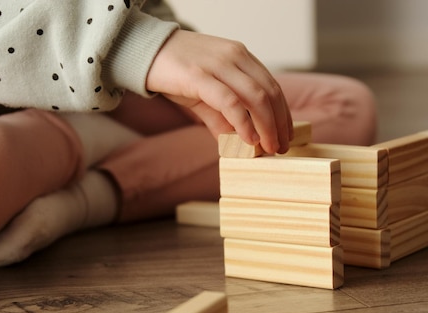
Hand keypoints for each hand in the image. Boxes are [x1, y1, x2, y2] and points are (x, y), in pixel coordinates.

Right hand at [146, 30, 292, 153]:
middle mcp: (234, 56)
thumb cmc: (174, 70)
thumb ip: (222, 117)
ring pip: (256, 97)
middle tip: (281, 147)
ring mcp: (218, 64)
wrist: (142, 50)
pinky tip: (249, 139)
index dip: (283, 113)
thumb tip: (237, 143)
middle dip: (279, 123)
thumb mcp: (204, 93)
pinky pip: (230, 102)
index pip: (272, 86)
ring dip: (267, 126)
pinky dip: (244, 123)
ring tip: (269, 147)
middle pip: (270, 92)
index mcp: (240, 56)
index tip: (286, 135)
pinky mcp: (199, 76)